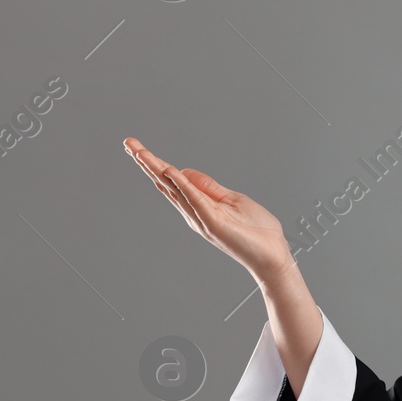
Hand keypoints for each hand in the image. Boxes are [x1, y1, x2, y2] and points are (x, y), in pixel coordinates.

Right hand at [123, 137, 294, 284]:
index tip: (137, 147)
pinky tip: (172, 172)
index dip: (155, 163)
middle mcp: (195, 213)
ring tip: (141, 154)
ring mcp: (203, 219)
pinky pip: (197, 201)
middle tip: (129, 144)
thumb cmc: (256, 232)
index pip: (173, 181)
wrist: (272, 256)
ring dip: (158, 170)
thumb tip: (186, 172)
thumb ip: (209, 188)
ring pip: (176, 190)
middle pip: (166, 183)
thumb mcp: (232, 200)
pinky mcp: (215, 224)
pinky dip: (184, 186)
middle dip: (147, 163)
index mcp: (199, 205)